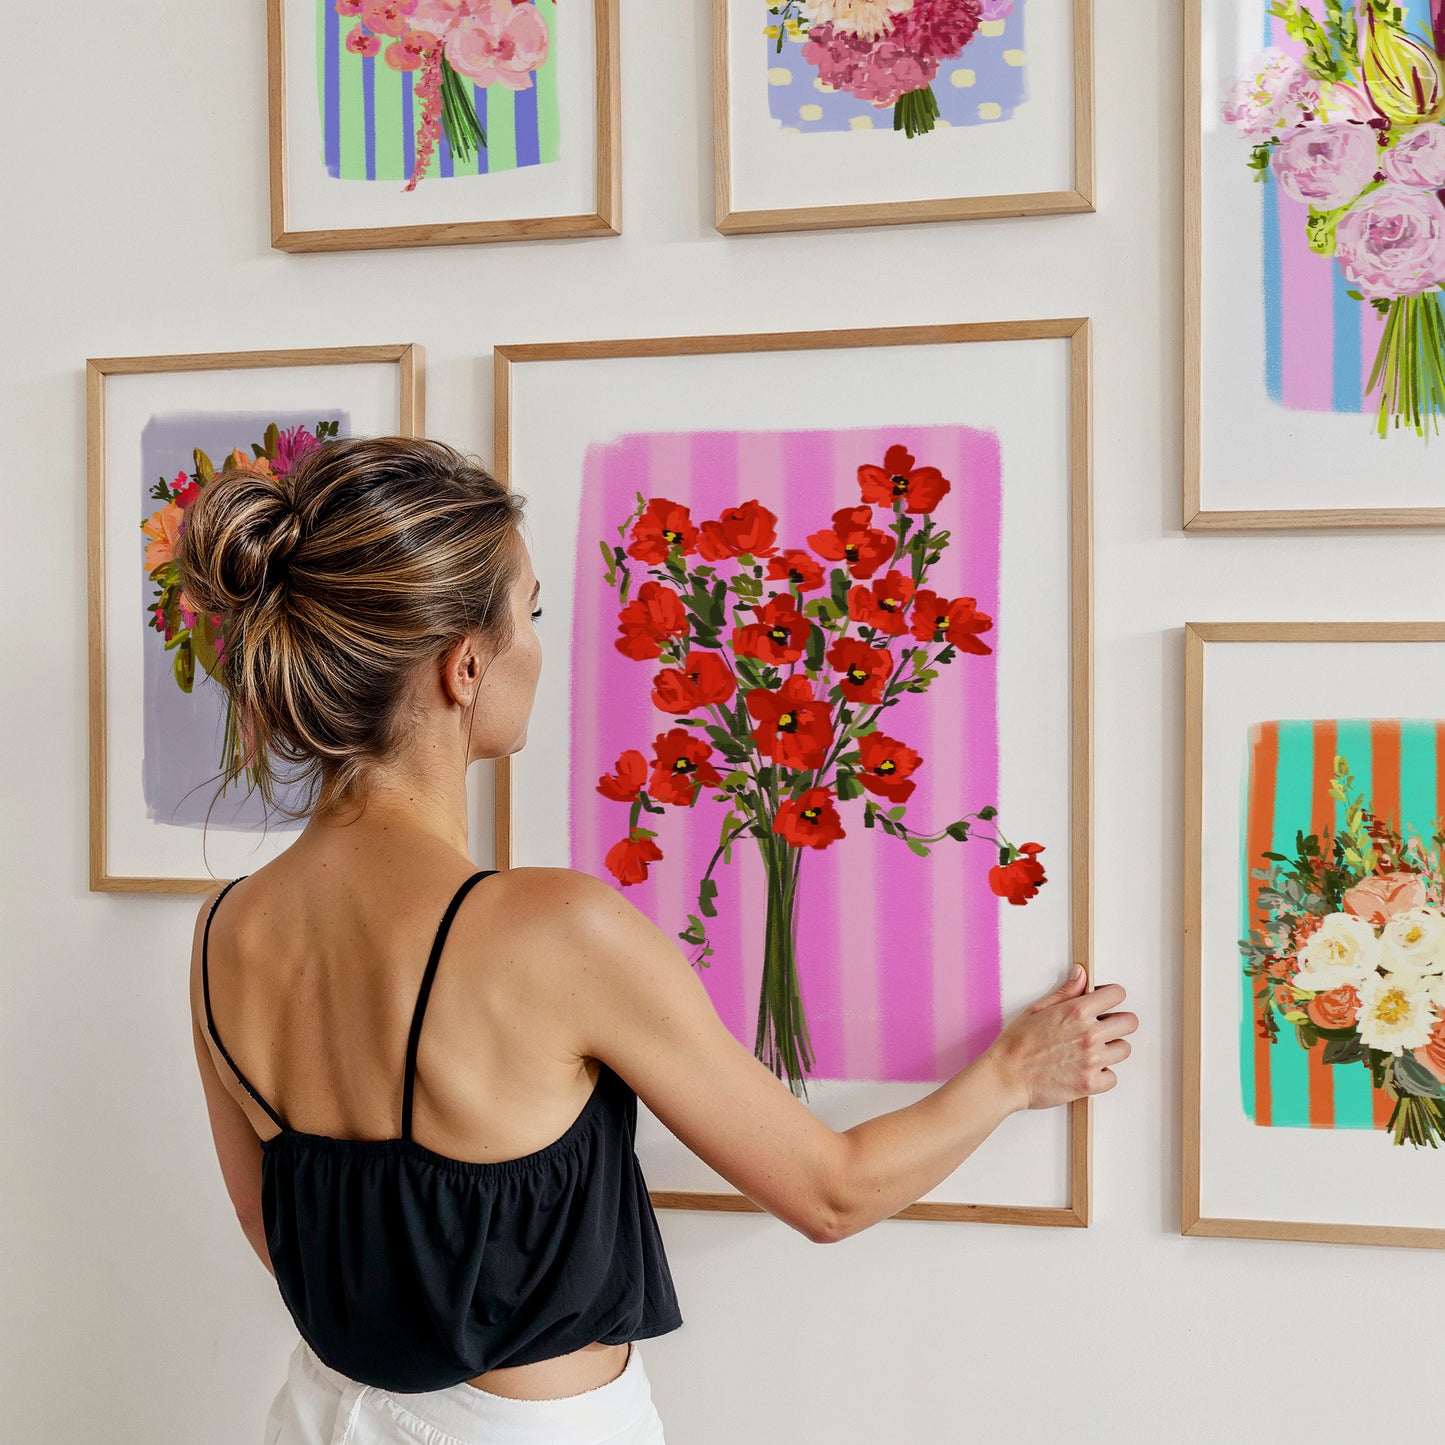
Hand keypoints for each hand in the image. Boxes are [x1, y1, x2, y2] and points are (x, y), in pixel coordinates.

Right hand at [985, 965, 1136, 1112]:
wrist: (1006, 1076)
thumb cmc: (1016, 1044)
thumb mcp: (1037, 1009)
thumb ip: (1066, 992)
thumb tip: (1081, 975)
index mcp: (1076, 1011)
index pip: (1117, 994)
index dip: (1111, 997)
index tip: (1105, 1003)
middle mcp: (1089, 1034)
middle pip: (1130, 1022)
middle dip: (1118, 1023)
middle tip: (1103, 1028)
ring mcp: (1092, 1060)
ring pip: (1124, 1049)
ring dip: (1111, 1049)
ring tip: (1091, 1051)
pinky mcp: (1090, 1083)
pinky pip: (1113, 1077)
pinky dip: (1103, 1075)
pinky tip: (1086, 1069)